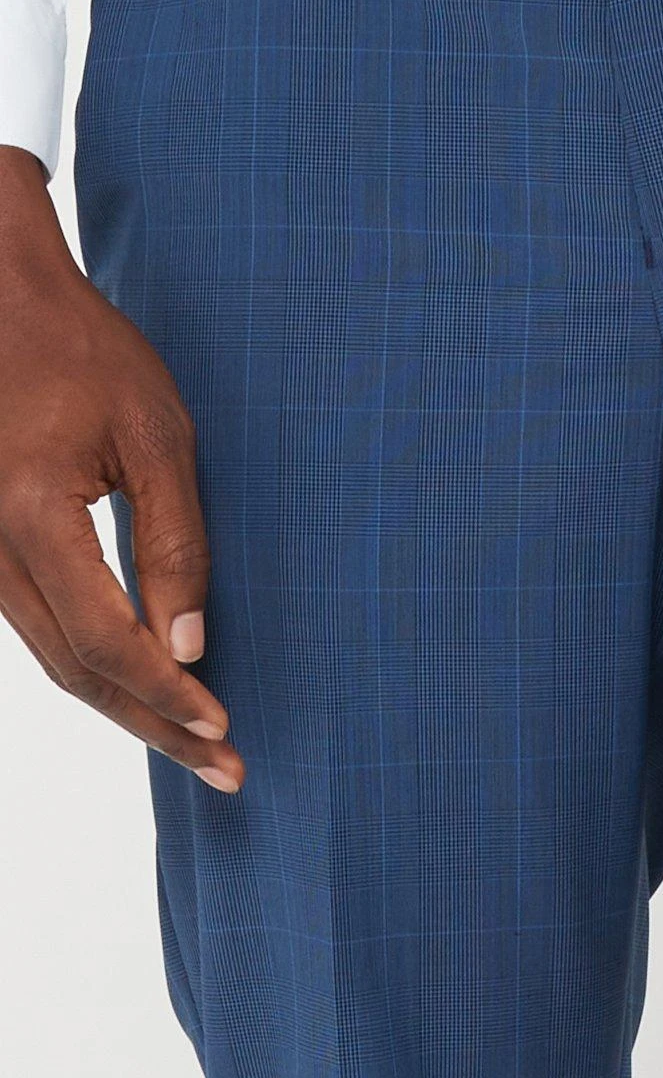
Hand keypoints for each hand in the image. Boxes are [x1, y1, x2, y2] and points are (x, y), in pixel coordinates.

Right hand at [0, 146, 242, 791]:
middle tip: (226, 775)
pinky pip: (41, 630)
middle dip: (154, 727)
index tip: (226, 731)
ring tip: (196, 746)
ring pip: (53, 661)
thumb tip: (188, 646)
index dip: (167, 696)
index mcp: (29, 517)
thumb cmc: (85, 352)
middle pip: (76, 672)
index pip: (105, 641)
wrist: (0, 302)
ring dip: (126, 708)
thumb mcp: (155, 435)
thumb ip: (175, 541)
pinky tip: (147, 689)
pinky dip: (96, 668)